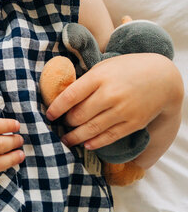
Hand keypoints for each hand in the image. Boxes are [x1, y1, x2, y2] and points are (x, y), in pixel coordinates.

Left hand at [46, 53, 180, 150]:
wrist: (162, 77)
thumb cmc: (126, 70)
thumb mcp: (103, 67)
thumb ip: (86, 81)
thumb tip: (62, 99)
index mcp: (98, 77)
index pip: (70, 96)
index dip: (56, 108)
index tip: (48, 115)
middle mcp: (110, 94)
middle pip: (79, 115)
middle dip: (66, 123)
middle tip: (60, 126)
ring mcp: (123, 110)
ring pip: (92, 129)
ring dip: (76, 137)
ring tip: (66, 140)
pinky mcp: (134, 123)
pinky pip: (109, 136)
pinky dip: (95, 143)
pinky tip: (86, 144)